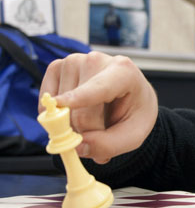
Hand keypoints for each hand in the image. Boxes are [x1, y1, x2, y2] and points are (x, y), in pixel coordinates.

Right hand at [39, 51, 157, 163]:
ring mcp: (73, 61)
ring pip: (60, 109)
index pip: (99, 87)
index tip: (61, 103)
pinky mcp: (56, 67)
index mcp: (124, 72)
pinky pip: (46, 104)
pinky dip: (57, 117)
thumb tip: (77, 147)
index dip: (80, 97)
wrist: (131, 95)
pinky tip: (76, 112)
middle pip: (77, 109)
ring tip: (93, 118)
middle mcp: (96, 61)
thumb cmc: (135, 112)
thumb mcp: (134, 135)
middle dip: (84, 132)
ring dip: (72, 125)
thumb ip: (109, 145)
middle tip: (100, 135)